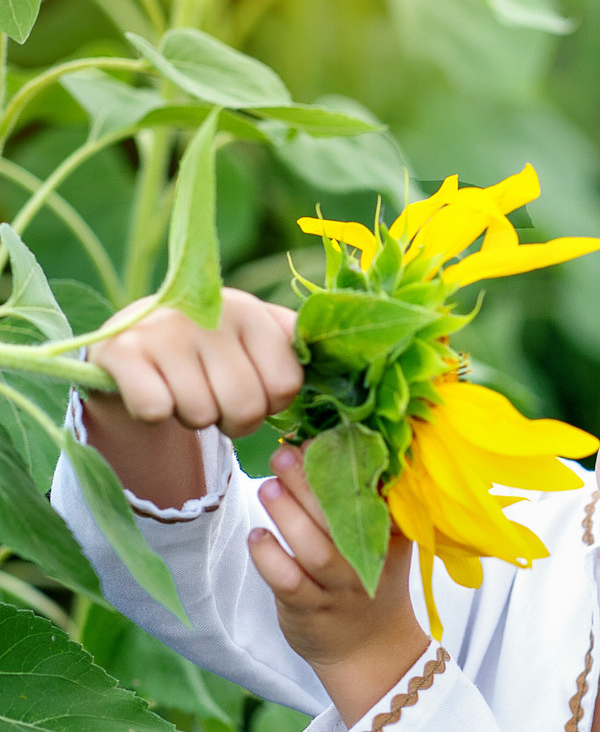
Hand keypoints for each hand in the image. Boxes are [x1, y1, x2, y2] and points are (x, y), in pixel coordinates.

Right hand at [83, 290, 301, 509]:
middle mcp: (208, 312)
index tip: (251, 389)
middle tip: (213, 398)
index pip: (286, 385)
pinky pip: (155, 410)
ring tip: (181, 389)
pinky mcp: (121, 351)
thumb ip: (296, 352)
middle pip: (245, 407)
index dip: (270, 403)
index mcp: (250, 311)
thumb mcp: (254, 342)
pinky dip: (154, 414)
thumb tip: (347, 371)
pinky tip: (150, 390)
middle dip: (232, 420)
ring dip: (192, 417)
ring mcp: (163, 329)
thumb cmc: (209, 352)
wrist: (131, 344)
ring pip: (200, 414)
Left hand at [248, 444, 429, 725]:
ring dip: (289, 516)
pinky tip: (257, 538)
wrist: (371, 649)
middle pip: (341, 516)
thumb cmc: (368, 582)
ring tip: (267, 488)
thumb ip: (366, 500)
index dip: (346, 462)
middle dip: (310, 481)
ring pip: (316, 550)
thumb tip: (326, 441)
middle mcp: (367, 559)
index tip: (321, 438)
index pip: (371, 491)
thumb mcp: (383, 541)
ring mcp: (341, 587)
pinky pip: (289, 583)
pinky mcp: (311, 610)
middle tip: (284, 453)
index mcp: (388, 534)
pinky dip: (271, 558)